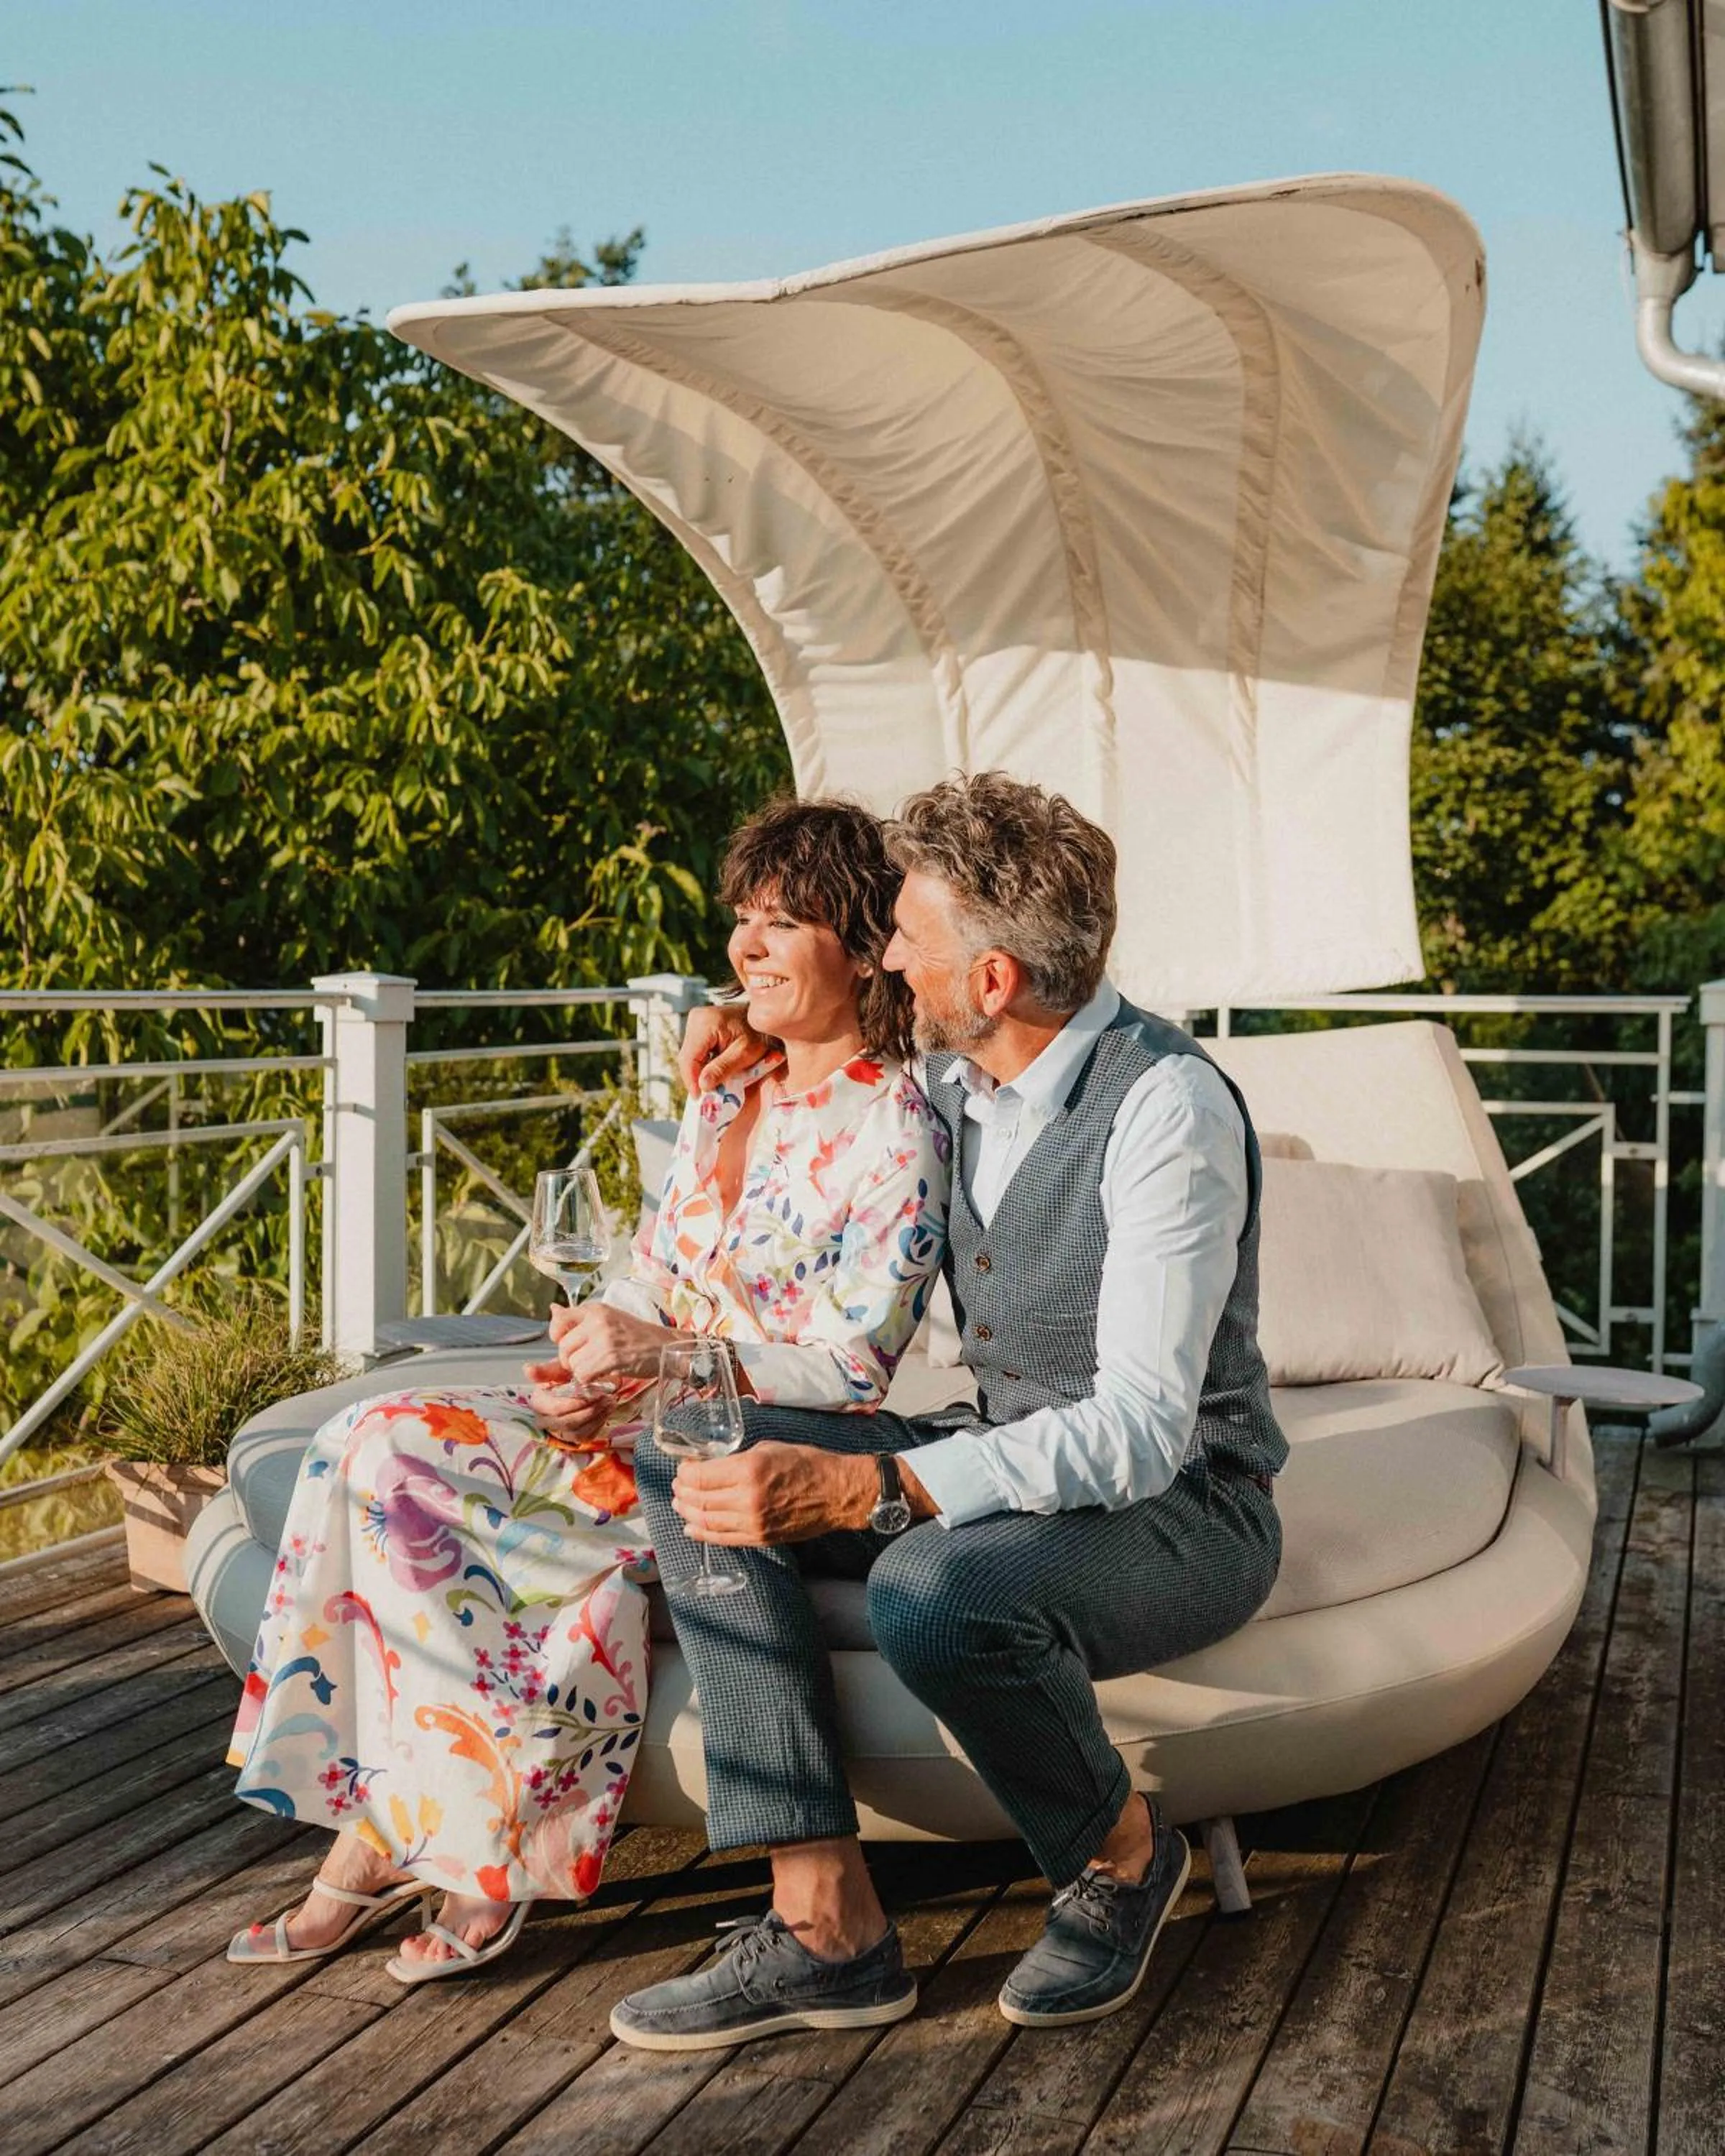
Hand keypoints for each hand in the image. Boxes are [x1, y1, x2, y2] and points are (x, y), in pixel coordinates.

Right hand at [522, 1360, 612, 1451]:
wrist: (580, 1385)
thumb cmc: (568, 1376)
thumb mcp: (558, 1369)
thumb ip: (545, 1370)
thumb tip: (527, 1369)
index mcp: (538, 1403)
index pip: (556, 1409)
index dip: (575, 1402)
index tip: (595, 1392)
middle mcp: (544, 1420)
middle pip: (567, 1422)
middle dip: (589, 1410)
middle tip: (606, 1397)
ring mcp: (559, 1431)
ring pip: (577, 1431)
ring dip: (596, 1416)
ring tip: (610, 1401)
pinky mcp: (573, 1437)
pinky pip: (586, 1436)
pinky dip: (599, 1423)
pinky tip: (607, 1409)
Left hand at [553, 1301, 667, 1385]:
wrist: (666, 1347)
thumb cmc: (638, 1336)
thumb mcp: (608, 1319)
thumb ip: (580, 1319)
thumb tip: (553, 1309)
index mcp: (595, 1309)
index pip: (559, 1320)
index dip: (559, 1337)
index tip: (571, 1345)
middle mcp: (597, 1320)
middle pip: (563, 1347)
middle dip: (571, 1361)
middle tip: (588, 1362)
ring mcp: (604, 1338)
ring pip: (573, 1364)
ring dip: (583, 1372)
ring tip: (599, 1368)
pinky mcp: (611, 1357)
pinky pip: (584, 1375)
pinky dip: (591, 1381)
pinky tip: (604, 1375)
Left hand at [671, 1441, 878, 1544]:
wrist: (837, 1493)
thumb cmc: (807, 1464)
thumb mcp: (768, 1448)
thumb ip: (737, 1459)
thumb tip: (713, 1466)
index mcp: (748, 1470)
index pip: (701, 1476)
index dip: (685, 1473)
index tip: (682, 1469)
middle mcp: (746, 1499)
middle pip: (700, 1500)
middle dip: (683, 1493)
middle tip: (677, 1486)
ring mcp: (752, 1522)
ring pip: (707, 1522)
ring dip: (688, 1513)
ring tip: (680, 1505)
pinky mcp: (760, 1538)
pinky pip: (723, 1538)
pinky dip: (703, 1534)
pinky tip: (691, 1528)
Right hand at [679, 1003, 769, 1094]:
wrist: (765, 1018)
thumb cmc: (760, 1033)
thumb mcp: (745, 1054)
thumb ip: (723, 1068)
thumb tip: (703, 1084)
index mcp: (706, 1022)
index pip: (689, 1058)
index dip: (692, 1081)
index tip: (699, 1097)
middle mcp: (696, 1018)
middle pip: (687, 1058)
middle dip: (695, 1078)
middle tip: (707, 1096)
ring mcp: (696, 1021)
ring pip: (689, 1056)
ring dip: (699, 1073)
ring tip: (712, 1086)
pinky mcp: (699, 1026)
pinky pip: (695, 1051)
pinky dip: (702, 1064)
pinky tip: (713, 1073)